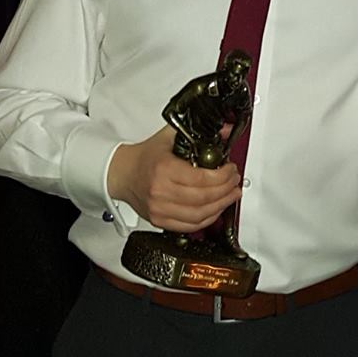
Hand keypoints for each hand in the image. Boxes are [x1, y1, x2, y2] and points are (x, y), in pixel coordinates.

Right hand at [105, 127, 240, 231]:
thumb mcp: (170, 136)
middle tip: (235, 182)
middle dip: (226, 190)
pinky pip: (189, 226)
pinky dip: (207, 219)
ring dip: (221, 206)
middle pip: (204, 198)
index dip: (223, 176)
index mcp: (165, 169)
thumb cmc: (145, 157)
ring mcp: (159, 209)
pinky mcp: (159, 221)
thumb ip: (198, 132)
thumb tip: (226, 130)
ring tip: (231, 195)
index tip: (231, 169)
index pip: (202, 179)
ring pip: (199, 215)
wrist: (122, 173)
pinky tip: (216, 209)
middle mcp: (161, 192)